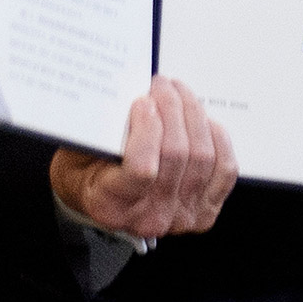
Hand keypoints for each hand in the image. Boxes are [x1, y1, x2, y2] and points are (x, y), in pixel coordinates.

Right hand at [49, 75, 237, 241]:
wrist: (102, 197)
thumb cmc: (88, 171)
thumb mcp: (78, 150)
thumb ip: (101, 130)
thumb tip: (129, 94)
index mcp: (111, 205)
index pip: (141, 170)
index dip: (148, 129)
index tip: (142, 101)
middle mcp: (150, 216)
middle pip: (176, 155)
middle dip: (172, 109)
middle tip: (161, 85)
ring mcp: (182, 215)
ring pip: (202, 157)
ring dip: (193, 115)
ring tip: (179, 94)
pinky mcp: (205, 208)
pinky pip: (223, 169)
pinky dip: (217, 139)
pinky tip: (203, 120)